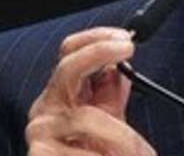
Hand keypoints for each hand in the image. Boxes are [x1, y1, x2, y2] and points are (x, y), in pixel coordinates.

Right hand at [25, 27, 155, 155]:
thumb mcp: (109, 120)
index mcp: (62, 95)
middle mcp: (47, 109)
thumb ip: (112, 92)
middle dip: (100, 53)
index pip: (69, 52)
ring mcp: (40, 134)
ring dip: (125, 138)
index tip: (126, 39)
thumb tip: (120, 65)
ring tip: (142, 153)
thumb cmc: (94, 153)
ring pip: (89, 118)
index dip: (95, 38)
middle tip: (126, 49)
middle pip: (68, 68)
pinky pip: (81, 152)